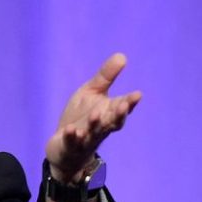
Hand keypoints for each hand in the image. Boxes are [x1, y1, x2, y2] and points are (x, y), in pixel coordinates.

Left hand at [45, 53, 141, 181]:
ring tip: (95, 114)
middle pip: (112, 123)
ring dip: (95, 124)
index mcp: (108, 113)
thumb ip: (106, 77)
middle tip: (124, 106)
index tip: (137, 94)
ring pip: (93, 133)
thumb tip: (122, 56)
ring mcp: (86, 138)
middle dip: (118, 115)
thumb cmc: (81, 116)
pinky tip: (71, 129)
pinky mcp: (70, 146)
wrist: (64, 145)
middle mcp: (101, 127)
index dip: (129, 103)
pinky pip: (72, 142)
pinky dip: (72, 137)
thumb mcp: (91, 93)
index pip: (121, 108)